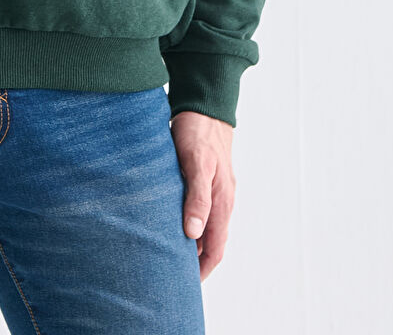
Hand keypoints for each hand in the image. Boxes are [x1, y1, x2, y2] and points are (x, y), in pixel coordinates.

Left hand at [169, 109, 235, 281]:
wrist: (206, 105)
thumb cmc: (199, 133)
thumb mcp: (196, 164)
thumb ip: (197, 198)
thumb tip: (193, 234)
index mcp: (221, 202)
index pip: (215, 249)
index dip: (202, 270)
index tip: (185, 286)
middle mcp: (222, 201)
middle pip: (212, 243)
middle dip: (196, 262)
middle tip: (173, 276)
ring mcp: (217, 191)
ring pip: (206, 228)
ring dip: (192, 244)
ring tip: (170, 255)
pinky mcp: (207, 180)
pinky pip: (201, 211)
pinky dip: (190, 224)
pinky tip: (172, 223)